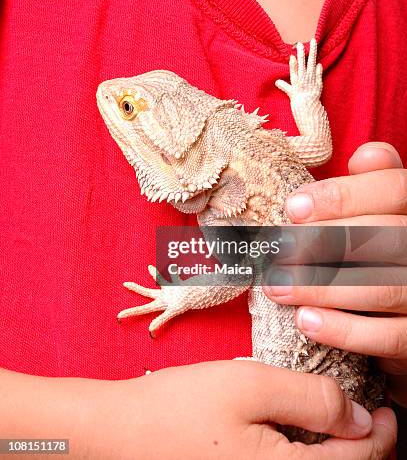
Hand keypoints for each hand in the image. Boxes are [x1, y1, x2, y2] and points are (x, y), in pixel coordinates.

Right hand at [86, 361, 395, 458]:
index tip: (386, 408)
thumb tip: (358, 417)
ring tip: (337, 421)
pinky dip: (302, 454)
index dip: (380, 435)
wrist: (120, 434)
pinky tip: (297, 432)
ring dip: (332, 453)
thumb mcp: (250, 386)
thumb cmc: (181, 406)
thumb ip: (311, 399)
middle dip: (362, 449)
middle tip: (370, 416)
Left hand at [264, 142, 406, 405]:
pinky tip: (306, 321)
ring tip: (278, 287)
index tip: (293, 208)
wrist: (405, 297)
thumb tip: (365, 156)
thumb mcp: (388, 206)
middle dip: (322, 245)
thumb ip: (377, 181)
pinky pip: (390, 336)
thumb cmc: (390, 241)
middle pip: (384, 239)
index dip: (343, 197)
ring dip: (321, 289)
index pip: (393, 189)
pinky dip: (345, 330)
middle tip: (276, 253)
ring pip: (383, 288)